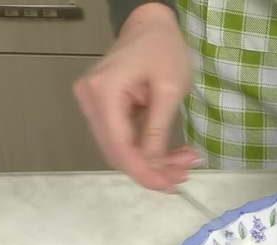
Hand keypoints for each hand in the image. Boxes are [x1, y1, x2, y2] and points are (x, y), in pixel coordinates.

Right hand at [73, 3, 197, 190]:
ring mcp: (94, 105)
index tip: (168, 186)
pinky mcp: (104, 108)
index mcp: (103, 93)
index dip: (143, 171)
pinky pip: (124, 137)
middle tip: (185, 174)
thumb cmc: (164, 50)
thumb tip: (153, 165)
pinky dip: (147, 148)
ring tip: (185, 162)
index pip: (119, 146)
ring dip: (153, 161)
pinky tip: (173, 153)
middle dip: (152, 168)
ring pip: (121, 148)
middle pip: (117, 152)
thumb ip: (159, 129)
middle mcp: (90, 101)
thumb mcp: (170, 90)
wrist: (151, 25)